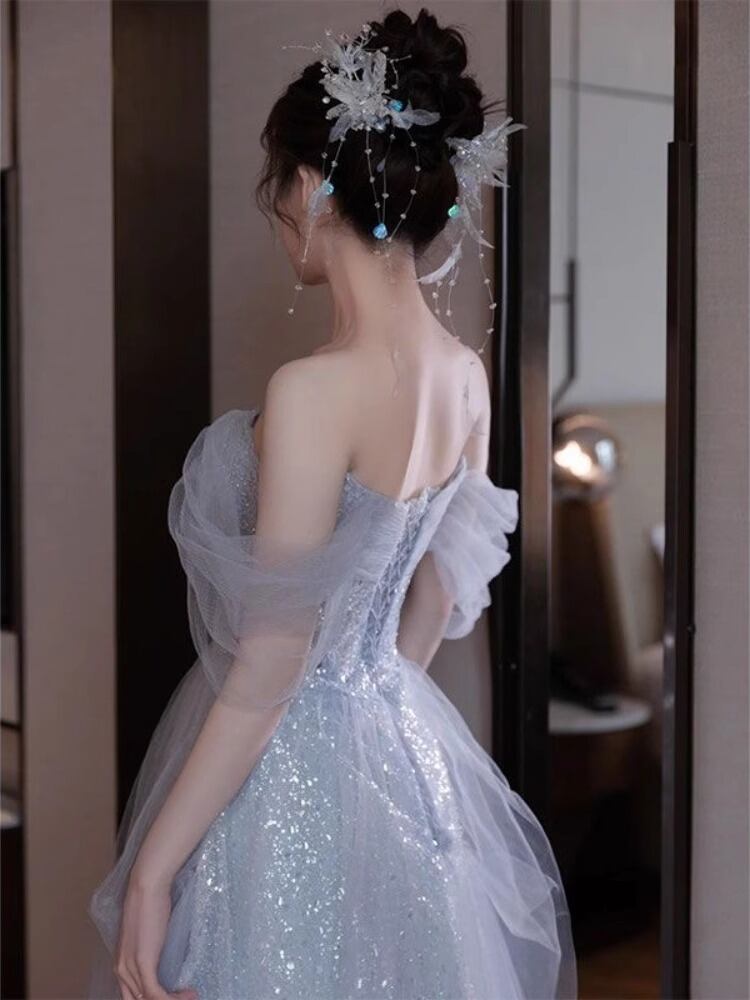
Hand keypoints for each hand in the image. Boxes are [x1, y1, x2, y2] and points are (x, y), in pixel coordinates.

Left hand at [114, 875, 196, 999]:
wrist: (147, 887)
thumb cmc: (150, 903)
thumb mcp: (147, 934)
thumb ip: (149, 951)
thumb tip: (164, 961)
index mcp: (120, 965)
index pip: (132, 996)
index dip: (154, 998)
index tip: (176, 994)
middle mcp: (121, 971)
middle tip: (185, 997)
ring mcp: (130, 968)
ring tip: (192, 996)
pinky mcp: (143, 964)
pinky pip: (155, 995)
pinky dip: (173, 999)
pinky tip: (190, 994)